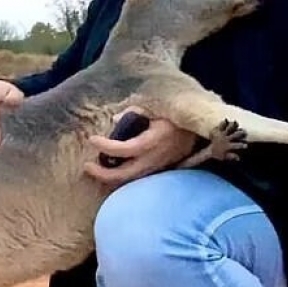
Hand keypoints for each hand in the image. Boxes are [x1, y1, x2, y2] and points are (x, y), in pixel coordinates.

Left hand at [83, 111, 197, 185]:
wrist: (201, 127)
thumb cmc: (175, 114)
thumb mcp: (155, 106)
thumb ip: (133, 112)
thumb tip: (115, 120)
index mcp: (154, 140)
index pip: (125, 149)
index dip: (106, 146)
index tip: (91, 140)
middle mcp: (156, 158)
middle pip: (125, 174)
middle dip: (103, 174)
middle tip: (86, 167)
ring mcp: (159, 167)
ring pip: (131, 180)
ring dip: (112, 177)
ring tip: (97, 169)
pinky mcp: (161, 170)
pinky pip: (139, 177)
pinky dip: (124, 176)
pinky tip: (113, 170)